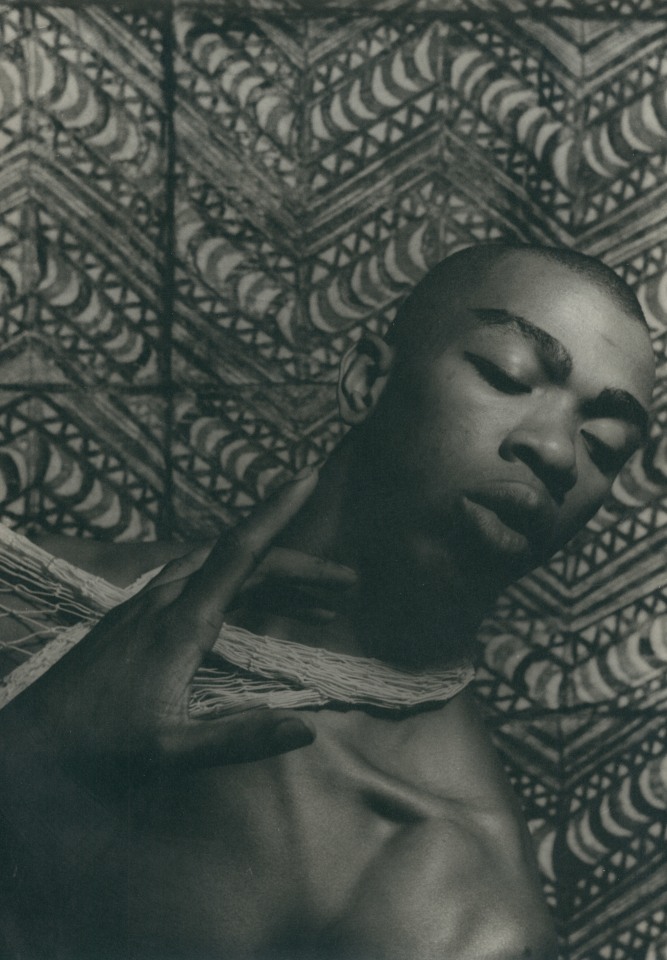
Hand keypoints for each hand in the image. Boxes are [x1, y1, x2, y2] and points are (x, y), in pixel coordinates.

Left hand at [14, 469, 347, 785]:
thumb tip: (306, 728)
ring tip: (320, 604)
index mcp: (181, 621)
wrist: (34, 738)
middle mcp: (166, 599)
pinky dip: (242, 589)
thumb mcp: (171, 750)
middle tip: (347, 585)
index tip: (306, 477)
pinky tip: (258, 608)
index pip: (238, 551)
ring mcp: (148, 603)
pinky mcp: (138, 615)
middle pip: (243, 561)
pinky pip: (201, 583)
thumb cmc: (99, 743)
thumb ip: (238, 738)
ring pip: (221, 570)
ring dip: (273, 579)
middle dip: (300, 568)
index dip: (276, 512)